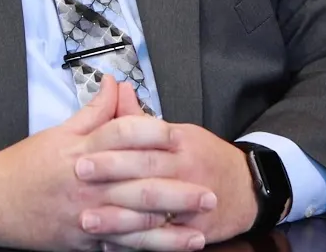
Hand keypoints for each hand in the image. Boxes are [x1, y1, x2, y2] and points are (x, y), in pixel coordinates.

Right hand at [0, 76, 217, 251]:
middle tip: (210, 189)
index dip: (154, 132)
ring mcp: (86, 213)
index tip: (179, 135)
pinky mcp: (82, 239)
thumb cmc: (24, 166)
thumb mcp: (58, 132)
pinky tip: (172, 247)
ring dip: (171, 225)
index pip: (124, 135)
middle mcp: (88, 182)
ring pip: (135, 221)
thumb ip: (93, 111)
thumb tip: (115, 84)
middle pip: (139, 182)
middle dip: (178, 187)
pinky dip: (148, 247)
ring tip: (202, 224)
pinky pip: (121, 245)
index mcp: (82, 150)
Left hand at [76, 94, 260, 245]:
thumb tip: (115, 89)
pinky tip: (110, 246)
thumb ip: (140, 118)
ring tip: (88, 220)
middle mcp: (185, 170)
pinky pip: (162, 240)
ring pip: (152, 210)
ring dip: (118, 217)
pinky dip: (136, 244)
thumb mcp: (178, 132)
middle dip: (112, 172)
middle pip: (146, 170)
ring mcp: (191, 203)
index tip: (84, 151)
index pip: (144, 138)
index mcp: (179, 143)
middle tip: (79, 174)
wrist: (246, 189)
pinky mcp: (194, 230)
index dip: (114, 144)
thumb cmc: (205, 157)